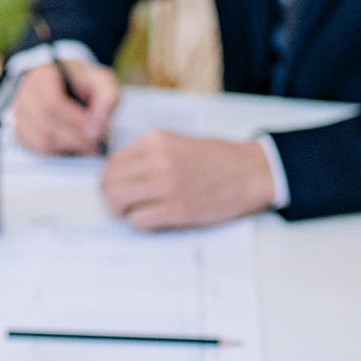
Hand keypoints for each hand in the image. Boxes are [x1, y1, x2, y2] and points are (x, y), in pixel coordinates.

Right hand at [12, 58, 119, 153]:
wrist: (68, 84)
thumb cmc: (84, 82)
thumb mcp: (101, 81)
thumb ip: (107, 97)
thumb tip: (99, 122)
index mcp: (43, 75)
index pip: (52, 101)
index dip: (75, 120)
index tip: (97, 129)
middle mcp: (25, 93)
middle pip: (45, 123)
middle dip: (75, 137)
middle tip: (97, 143)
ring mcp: (20, 112)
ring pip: (40, 139)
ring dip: (68, 146)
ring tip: (88, 145)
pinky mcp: (21, 129)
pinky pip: (37, 147)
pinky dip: (58, 151)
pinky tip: (73, 146)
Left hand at [100, 132, 275, 229]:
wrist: (250, 172)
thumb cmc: (217, 159)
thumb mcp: (178, 141)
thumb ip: (149, 151)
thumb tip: (119, 170)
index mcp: (157, 139)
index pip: (112, 160)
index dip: (112, 176)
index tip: (121, 184)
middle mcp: (158, 159)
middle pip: (109, 181)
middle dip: (112, 194)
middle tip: (125, 200)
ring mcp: (167, 185)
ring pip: (118, 200)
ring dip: (124, 208)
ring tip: (139, 208)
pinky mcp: (176, 209)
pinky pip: (137, 219)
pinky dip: (140, 221)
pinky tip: (154, 217)